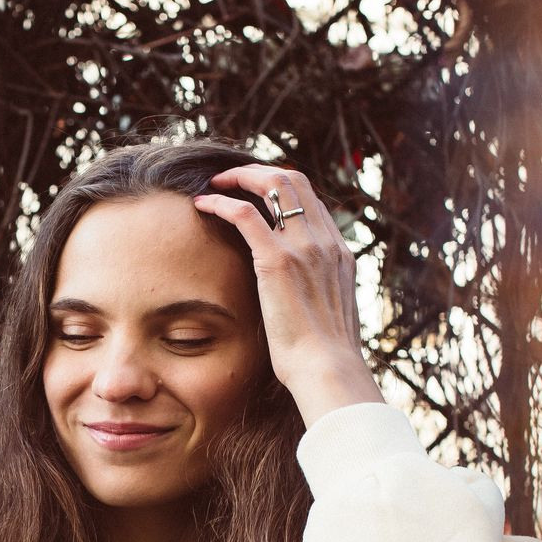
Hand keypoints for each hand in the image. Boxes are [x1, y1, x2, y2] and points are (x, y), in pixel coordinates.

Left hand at [190, 164, 383, 424]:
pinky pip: (245, 214)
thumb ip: (316, 293)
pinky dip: (221, 202)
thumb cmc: (322, 356)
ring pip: (273, 184)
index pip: (311, 199)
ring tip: (215, 184)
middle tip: (230, 178)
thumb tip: (300, 298)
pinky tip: (203, 203)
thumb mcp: (327, 314)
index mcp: (338, 252)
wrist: (327, 370)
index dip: (281, 187)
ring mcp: (303, 247)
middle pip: (294, 179)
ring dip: (239, 177)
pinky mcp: (276, 260)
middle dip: (259, 171)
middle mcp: (324, 241)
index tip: (256, 192)